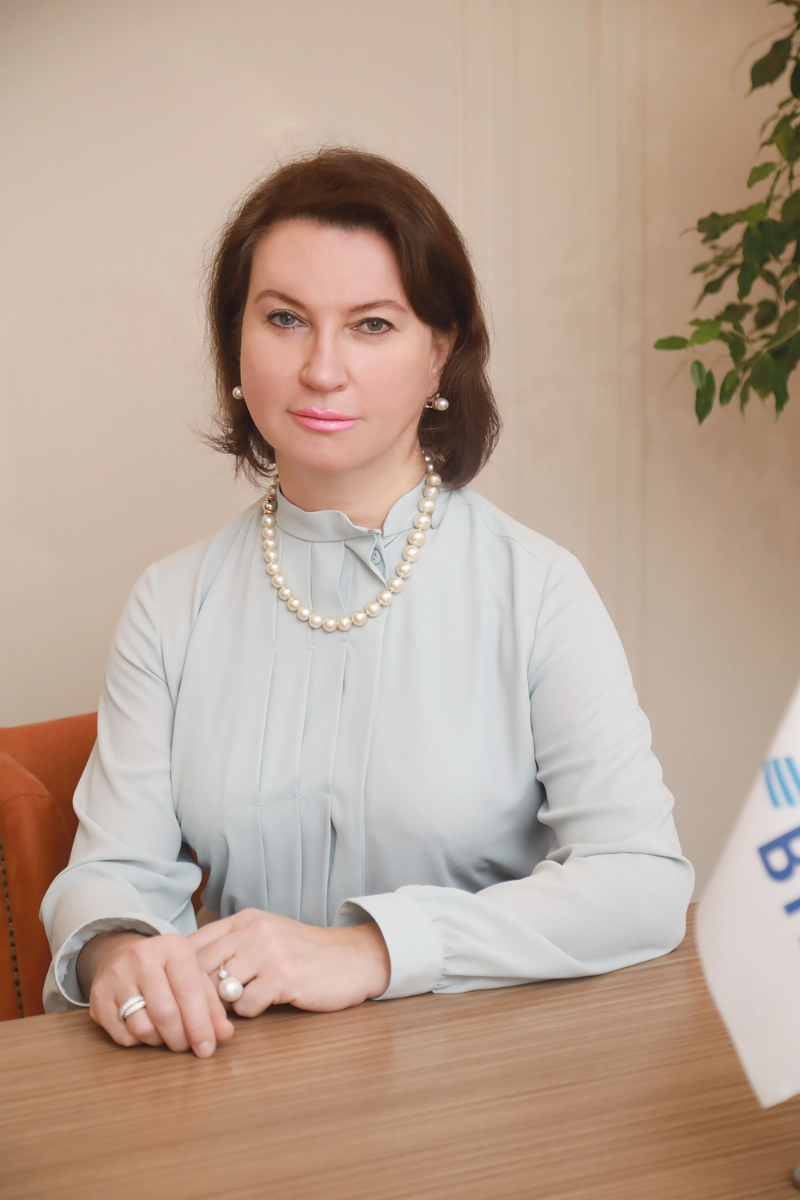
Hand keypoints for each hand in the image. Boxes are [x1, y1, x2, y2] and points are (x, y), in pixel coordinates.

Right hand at [79, 930, 234, 1056]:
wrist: (125, 955)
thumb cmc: (168, 970)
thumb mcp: (194, 976)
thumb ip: (212, 1005)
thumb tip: (225, 1035)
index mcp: (173, 946)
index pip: (189, 992)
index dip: (200, 1025)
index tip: (208, 1049)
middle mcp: (142, 956)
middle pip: (165, 1013)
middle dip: (180, 1039)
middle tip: (187, 1047)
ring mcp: (116, 976)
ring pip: (142, 1028)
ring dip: (159, 1041)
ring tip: (167, 1034)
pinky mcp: (98, 997)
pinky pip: (123, 1036)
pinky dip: (139, 1041)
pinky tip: (147, 1029)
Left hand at [188, 909, 390, 1016]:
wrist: (353, 958)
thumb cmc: (304, 954)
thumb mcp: (265, 938)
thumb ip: (231, 947)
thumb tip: (187, 972)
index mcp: (244, 920)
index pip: (193, 944)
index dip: (180, 973)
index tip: (178, 993)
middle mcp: (253, 930)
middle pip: (199, 968)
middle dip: (195, 996)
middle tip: (197, 1014)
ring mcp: (267, 952)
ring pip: (218, 988)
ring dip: (222, 1007)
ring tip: (233, 1011)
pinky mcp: (282, 976)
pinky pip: (245, 1005)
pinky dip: (250, 1012)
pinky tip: (266, 1004)